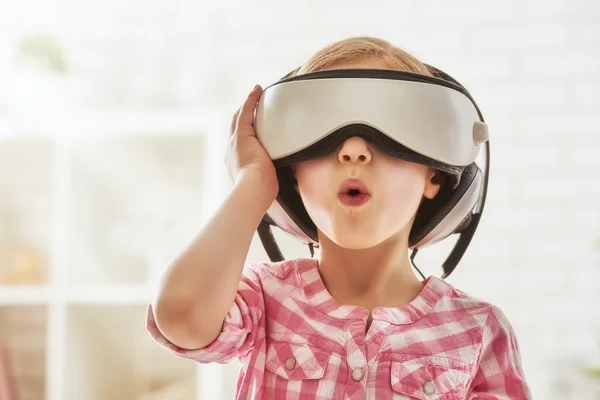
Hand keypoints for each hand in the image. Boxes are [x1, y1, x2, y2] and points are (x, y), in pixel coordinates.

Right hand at [225, 85, 278, 199]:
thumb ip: (273, 175)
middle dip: (243, 115)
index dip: (244, 131)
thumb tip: (290, 178)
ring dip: (247, 105)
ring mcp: (234, 142)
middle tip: (251, 104)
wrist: (252, 189)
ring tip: (255, 95)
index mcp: (236, 162)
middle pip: (235, 126)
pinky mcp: (241, 135)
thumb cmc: (261, 191)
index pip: (240, 143)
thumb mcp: (266, 181)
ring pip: (239, 118)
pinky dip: (250, 101)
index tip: (251, 126)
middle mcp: (231, 150)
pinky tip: (257, 91)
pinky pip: (245, 112)